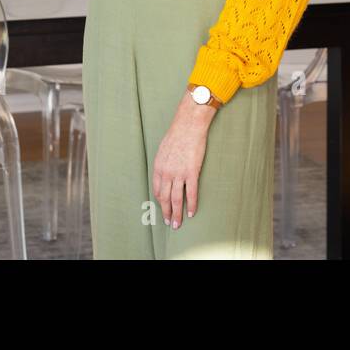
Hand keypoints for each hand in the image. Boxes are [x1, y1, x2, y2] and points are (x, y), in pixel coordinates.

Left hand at [151, 90, 216, 228]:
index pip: (157, 190)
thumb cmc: (177, 135)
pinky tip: (191, 212)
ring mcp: (179, 174)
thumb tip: (165, 173)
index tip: (164, 210)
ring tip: (178, 224)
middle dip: (167, 213)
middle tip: (170, 223)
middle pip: (165, 198)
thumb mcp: (163, 150)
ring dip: (177, 214)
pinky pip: (191, 193)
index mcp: (158, 167)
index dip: (161, 202)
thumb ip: (163, 164)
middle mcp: (166, 173)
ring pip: (176, 199)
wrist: (189, 125)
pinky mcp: (192, 172)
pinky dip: (191, 205)